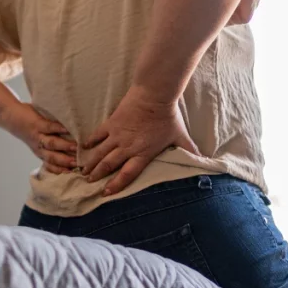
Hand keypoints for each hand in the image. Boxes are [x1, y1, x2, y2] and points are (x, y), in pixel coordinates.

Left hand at [0, 103, 76, 173]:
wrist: (9, 117)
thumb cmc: (27, 129)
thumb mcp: (37, 143)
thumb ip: (51, 146)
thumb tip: (73, 149)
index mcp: (40, 153)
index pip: (51, 165)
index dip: (62, 170)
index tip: (74, 172)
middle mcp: (39, 147)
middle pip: (52, 157)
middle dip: (66, 161)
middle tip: (78, 163)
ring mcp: (37, 135)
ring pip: (51, 143)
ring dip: (64, 146)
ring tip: (76, 147)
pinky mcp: (36, 124)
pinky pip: (48, 127)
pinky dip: (58, 128)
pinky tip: (67, 129)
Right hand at [82, 93, 199, 195]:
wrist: (154, 95)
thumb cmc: (168, 116)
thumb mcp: (180, 135)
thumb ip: (189, 150)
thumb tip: (204, 160)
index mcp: (142, 153)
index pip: (127, 174)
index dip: (116, 185)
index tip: (106, 192)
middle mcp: (127, 147)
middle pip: (109, 165)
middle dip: (98, 175)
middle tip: (88, 182)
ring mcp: (117, 135)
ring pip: (100, 153)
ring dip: (91, 163)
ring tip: (83, 170)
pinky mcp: (111, 123)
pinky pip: (98, 135)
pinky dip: (90, 141)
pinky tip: (84, 146)